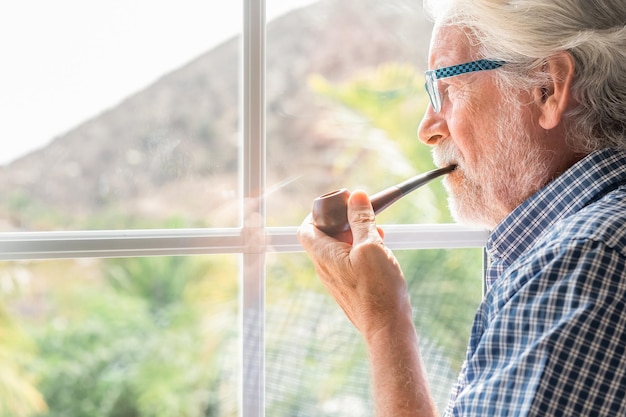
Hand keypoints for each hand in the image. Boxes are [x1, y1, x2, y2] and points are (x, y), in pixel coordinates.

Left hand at [297, 190, 410, 339]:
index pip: (305, 228)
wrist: (387, 328)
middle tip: (363, 218)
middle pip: (324, 236)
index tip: (338, 206)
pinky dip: (361, 253)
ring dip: (356, 237)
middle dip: (344, 222)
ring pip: (339, 249)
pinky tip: (381, 254)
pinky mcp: (349, 289)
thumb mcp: (371, 246)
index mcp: (324, 255)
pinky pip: (348, 264)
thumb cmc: (378, 290)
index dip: (318, 213)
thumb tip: (356, 197)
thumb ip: (362, 220)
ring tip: (378, 236)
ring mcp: (336, 280)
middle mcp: (325, 268)